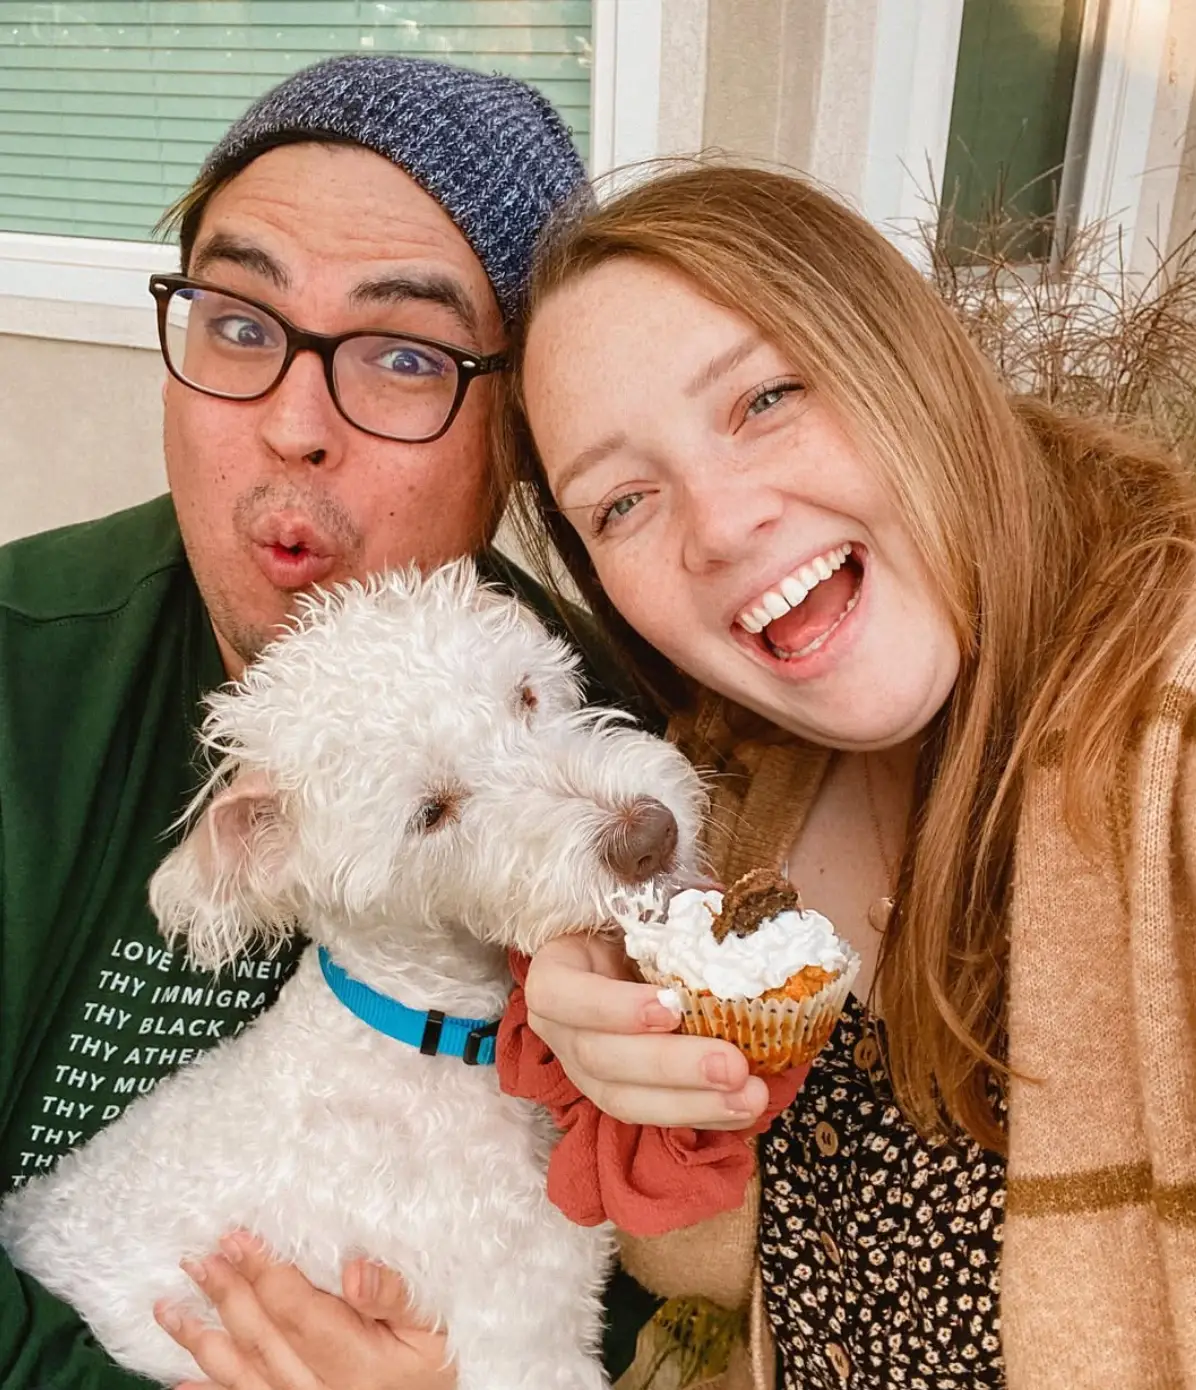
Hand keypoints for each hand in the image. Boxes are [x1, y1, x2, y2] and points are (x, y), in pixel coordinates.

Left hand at [156, 1231, 453, 1389]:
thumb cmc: (436, 1362)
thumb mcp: (433, 1325)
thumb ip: (394, 1297)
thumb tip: (355, 1268)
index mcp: (357, 1362)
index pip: (298, 1310)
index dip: (265, 1272)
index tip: (236, 1239)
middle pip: (263, 1338)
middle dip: (227, 1294)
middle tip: (195, 1259)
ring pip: (242, 1374)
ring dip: (202, 1339)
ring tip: (168, 1308)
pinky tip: (178, 1381)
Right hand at [524, 933, 769, 1128]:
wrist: (624, 953)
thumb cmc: (634, 926)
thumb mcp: (639, 911)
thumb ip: (667, 917)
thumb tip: (730, 917)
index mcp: (556, 972)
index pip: (561, 995)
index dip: (612, 1008)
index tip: (671, 1007)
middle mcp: (560, 1028)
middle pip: (600, 1058)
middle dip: (670, 1065)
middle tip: (732, 1065)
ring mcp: (582, 1069)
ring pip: (623, 1099)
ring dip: (692, 1103)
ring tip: (748, 1096)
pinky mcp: (616, 1094)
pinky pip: (653, 1115)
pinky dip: (702, 1113)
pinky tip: (743, 1108)